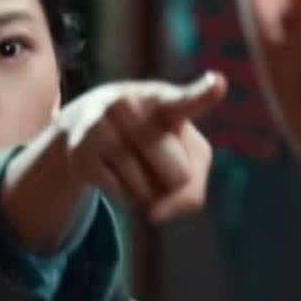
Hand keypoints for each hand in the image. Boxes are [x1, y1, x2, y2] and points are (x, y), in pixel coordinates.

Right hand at [53, 72, 223, 222]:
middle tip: (153, 151)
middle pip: (179, 176)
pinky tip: (114, 169)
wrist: (88, 120)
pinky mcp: (81, 155)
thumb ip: (191, 190)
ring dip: (148, 189)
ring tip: (131, 157)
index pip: (185, 100)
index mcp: (162, 98)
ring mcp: (100, 129)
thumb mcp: (188, 154)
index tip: (218, 83)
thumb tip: (155, 216)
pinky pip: (124, 198)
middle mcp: (128, 105)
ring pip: (149, 193)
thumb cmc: (155, 136)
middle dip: (172, 178)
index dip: (204, 94)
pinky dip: (128, 195)